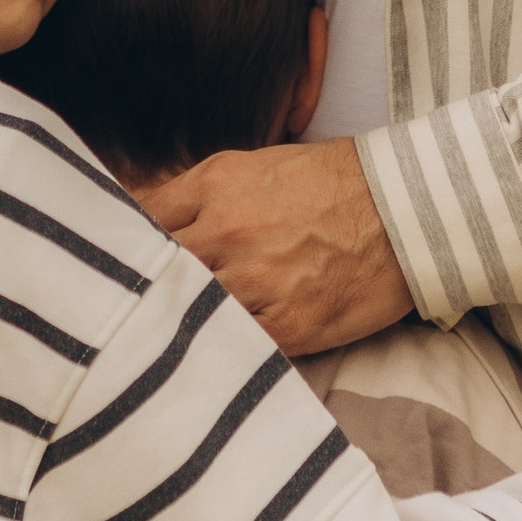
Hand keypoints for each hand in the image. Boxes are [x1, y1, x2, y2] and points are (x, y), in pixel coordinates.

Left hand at [140, 137, 412, 354]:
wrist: (410, 207)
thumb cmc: (334, 184)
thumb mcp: (256, 166)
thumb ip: (199, 195)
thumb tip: (145, 217)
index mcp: (215, 186)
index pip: (139, 219)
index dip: (120, 240)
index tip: (111, 261)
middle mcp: (227, 231)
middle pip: (152, 270)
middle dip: (138, 288)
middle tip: (120, 310)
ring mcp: (256, 280)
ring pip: (187, 314)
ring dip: (175, 326)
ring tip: (158, 341)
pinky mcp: (287, 325)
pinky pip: (232, 346)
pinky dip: (217, 350)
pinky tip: (207, 355)